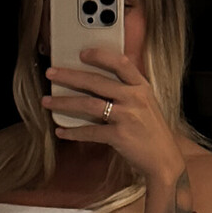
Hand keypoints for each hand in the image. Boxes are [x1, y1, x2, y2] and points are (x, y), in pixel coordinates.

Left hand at [44, 47, 185, 187]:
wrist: (164, 160)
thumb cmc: (152, 131)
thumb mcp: (146, 103)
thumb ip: (128, 90)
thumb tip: (98, 80)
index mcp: (142, 87)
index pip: (120, 63)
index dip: (100, 56)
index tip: (81, 53)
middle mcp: (135, 98)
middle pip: (96, 81)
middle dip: (69, 76)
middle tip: (51, 73)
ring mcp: (127, 117)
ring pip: (88, 104)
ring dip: (64, 102)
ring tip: (47, 101)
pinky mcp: (119, 136)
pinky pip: (90, 131)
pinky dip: (73, 132)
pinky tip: (61, 131)